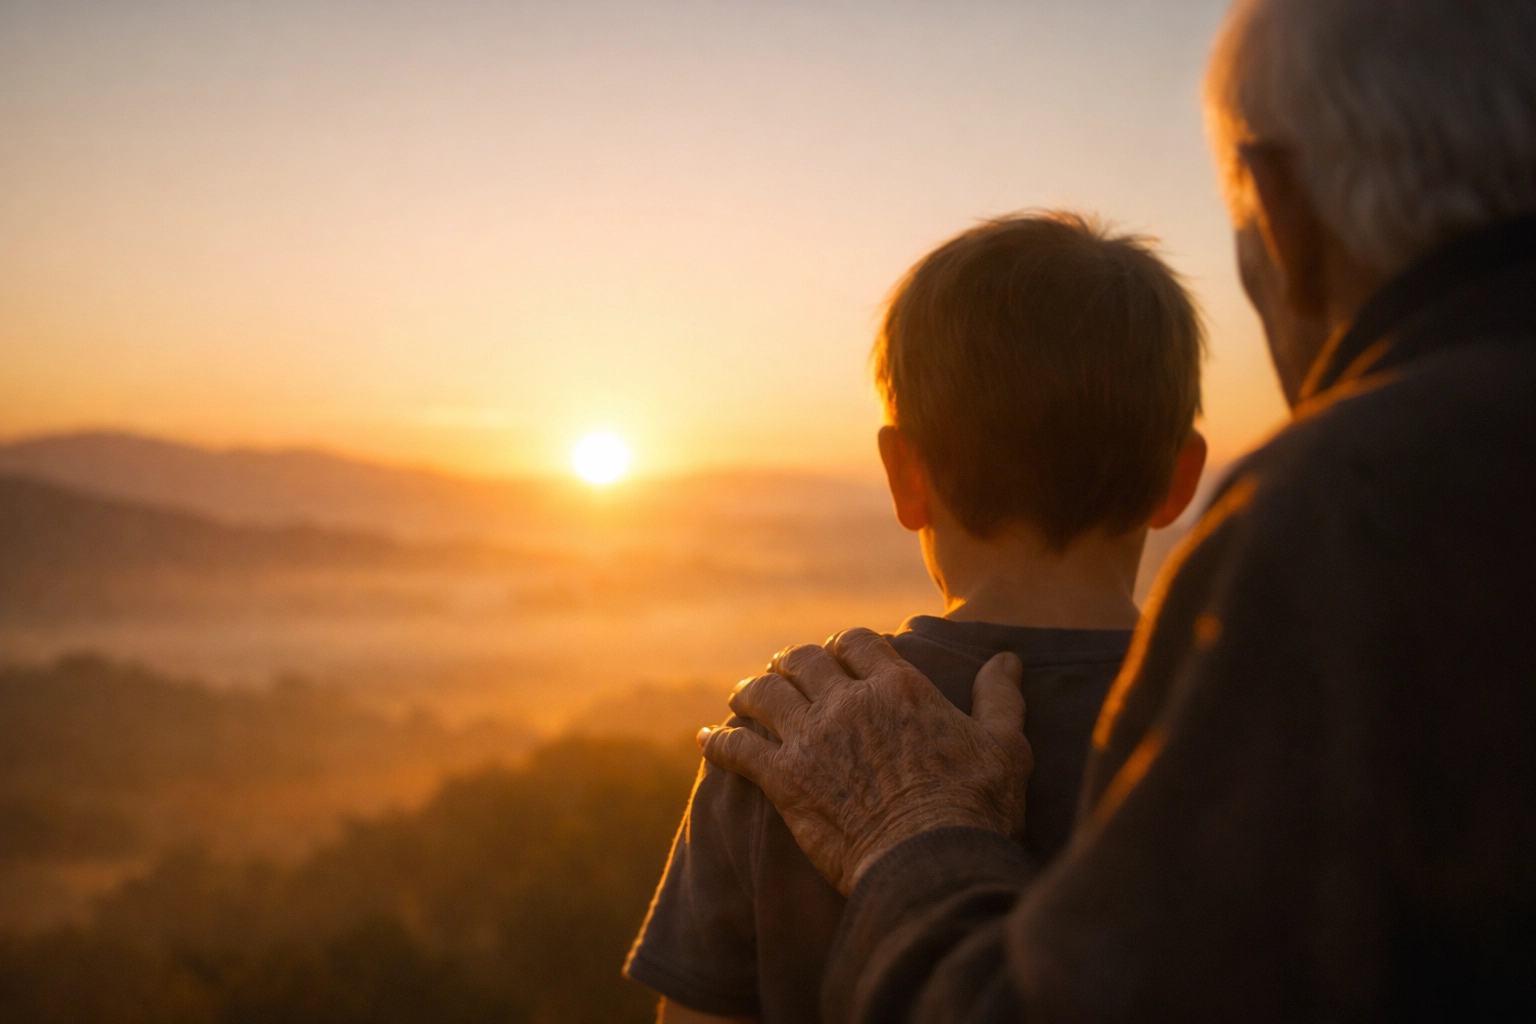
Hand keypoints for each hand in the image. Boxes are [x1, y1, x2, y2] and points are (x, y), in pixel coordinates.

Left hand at [698, 628, 1030, 895]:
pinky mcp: (783, 780)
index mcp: (898, 686)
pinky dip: (717, 741)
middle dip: (792, 661)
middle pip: (804, 659)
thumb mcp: (1005, 745)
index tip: (840, 653)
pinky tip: (705, 739)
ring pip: (762, 694)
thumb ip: (1000, 697)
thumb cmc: (976, 806)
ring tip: (742, 697)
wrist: (931, 862)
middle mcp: (848, 702)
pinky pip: (736, 749)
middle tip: (785, 670)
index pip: (858, 641)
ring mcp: (811, 739)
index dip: (845, 643)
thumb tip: (1006, 659)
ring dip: (749, 691)